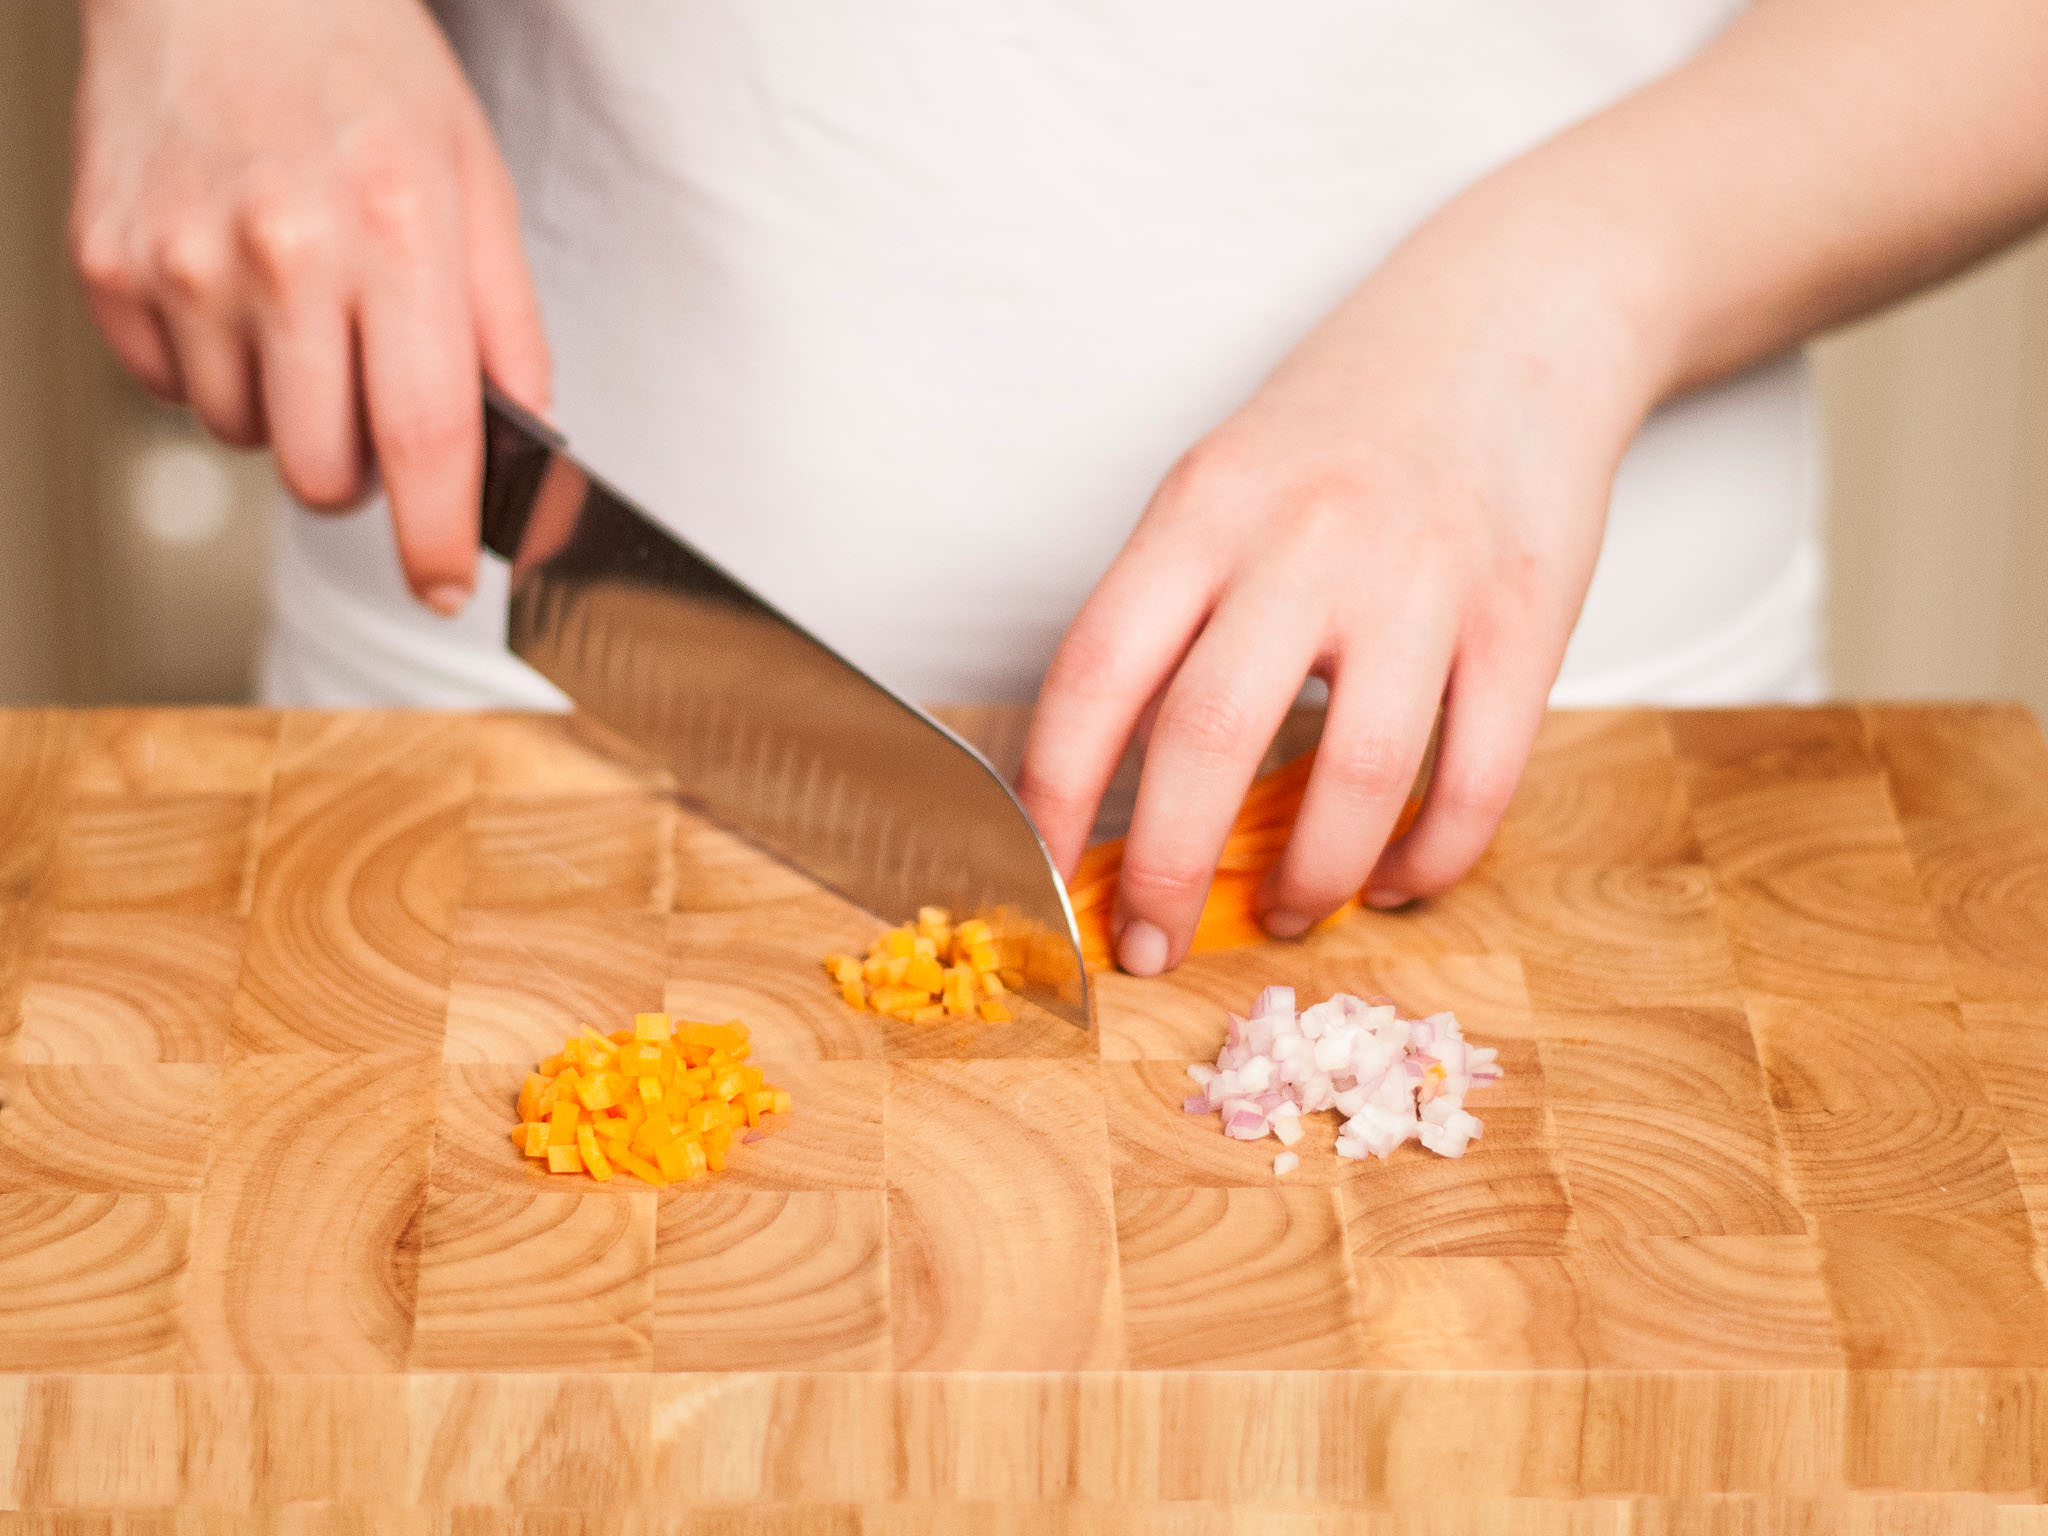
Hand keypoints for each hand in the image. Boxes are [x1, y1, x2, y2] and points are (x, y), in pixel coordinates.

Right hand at [68, 0, 548, 612]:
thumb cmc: (363, 71)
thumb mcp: (477, 184)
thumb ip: (507, 325)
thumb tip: (521, 443)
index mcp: (396, 234)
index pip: (426, 439)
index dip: (437, 539)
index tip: (445, 588)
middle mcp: (282, 252)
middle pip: (323, 473)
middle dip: (362, 471)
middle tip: (373, 397)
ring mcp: (180, 259)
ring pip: (246, 439)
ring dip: (286, 410)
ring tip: (301, 311)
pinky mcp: (105, 260)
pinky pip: (168, 389)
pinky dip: (211, 366)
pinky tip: (234, 288)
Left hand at [1018, 198, 1665, 973]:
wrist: (1513, 316)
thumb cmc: (1344, 423)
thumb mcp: (1223, 482)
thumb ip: (1171, 611)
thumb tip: (1112, 783)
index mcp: (1203, 506)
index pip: (1093, 673)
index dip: (1052, 797)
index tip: (1042, 879)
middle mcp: (1306, 538)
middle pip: (1207, 739)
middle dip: (1164, 874)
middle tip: (1150, 945)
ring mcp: (1425, 577)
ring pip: (1356, 778)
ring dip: (1309, 880)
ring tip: (1287, 914)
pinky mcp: (1527, 615)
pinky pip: (1478, 777)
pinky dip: (1433, 858)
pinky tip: (1399, 879)